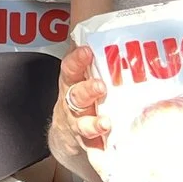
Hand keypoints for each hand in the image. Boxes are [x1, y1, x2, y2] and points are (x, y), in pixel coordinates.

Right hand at [50, 45, 112, 181]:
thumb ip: (95, 60)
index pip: (70, 68)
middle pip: (75, 95)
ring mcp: (78, 126)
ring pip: (82, 124)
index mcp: (72, 83)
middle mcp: (72, 104)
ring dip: (93, 123)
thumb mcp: (83, 78)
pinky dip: (101, 151)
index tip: (87, 52)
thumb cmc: (83, 98)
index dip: (77, 60)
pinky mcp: (87, 145)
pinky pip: (93, 149)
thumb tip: (115, 30)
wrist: (67, 136)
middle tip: (100, 87)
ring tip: (105, 122)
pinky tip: (110, 151)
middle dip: (87, 90)